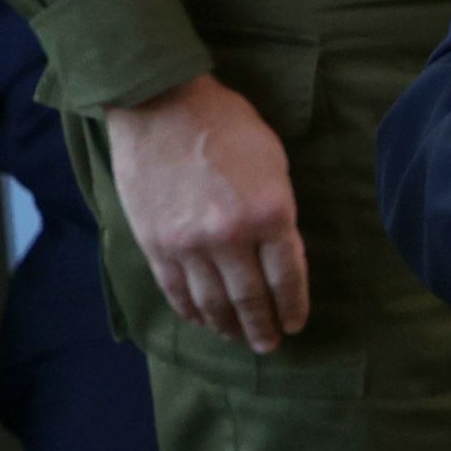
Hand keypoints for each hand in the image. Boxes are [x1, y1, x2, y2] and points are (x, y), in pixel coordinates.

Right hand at [104, 73, 305, 352]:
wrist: (160, 105)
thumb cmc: (226, 124)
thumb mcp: (272, 161)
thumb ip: (277, 209)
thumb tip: (278, 251)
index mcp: (270, 212)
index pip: (287, 276)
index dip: (292, 305)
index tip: (295, 324)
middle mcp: (231, 236)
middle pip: (251, 298)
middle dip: (262, 326)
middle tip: (269, 345)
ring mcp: (189, 244)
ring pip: (212, 302)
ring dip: (228, 326)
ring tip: (237, 339)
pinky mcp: (155, 245)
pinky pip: (176, 291)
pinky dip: (191, 311)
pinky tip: (202, 321)